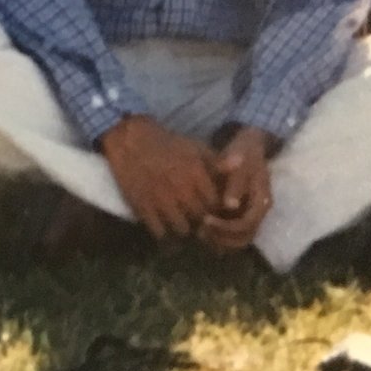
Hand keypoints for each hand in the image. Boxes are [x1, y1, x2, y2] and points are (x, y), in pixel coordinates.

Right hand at [96, 115, 220, 241]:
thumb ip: (217, 161)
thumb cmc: (166, 143)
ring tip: (182, 223)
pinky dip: (164, 233)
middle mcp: (180, 189)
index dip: (217, 211)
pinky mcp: (142, 206)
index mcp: (195, 174)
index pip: (216, 205)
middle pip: (201, 219)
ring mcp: (160, 199)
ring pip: (182, 229)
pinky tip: (164, 226)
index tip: (214, 211)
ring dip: (184, 228)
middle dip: (203, 222)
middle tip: (200, 222)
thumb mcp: (194, 148)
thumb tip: (242, 165)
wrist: (129, 138)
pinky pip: (159, 231)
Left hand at [199, 126, 274, 252]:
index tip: (205, 220)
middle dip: (222, 237)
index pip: (246, 224)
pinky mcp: (242, 216)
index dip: (226, 227)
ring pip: (239, 239)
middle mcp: (258, 213)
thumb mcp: (241, 163)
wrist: (249, 149)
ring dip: (220, 240)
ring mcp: (251, 216)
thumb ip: (235, 184)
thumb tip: (230, 205)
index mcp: (262, 202)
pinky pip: (233, 234)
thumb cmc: (243, 154)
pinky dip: (219, 236)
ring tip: (199, 232)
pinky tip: (202, 230)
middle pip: (244, 237)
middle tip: (200, 231)